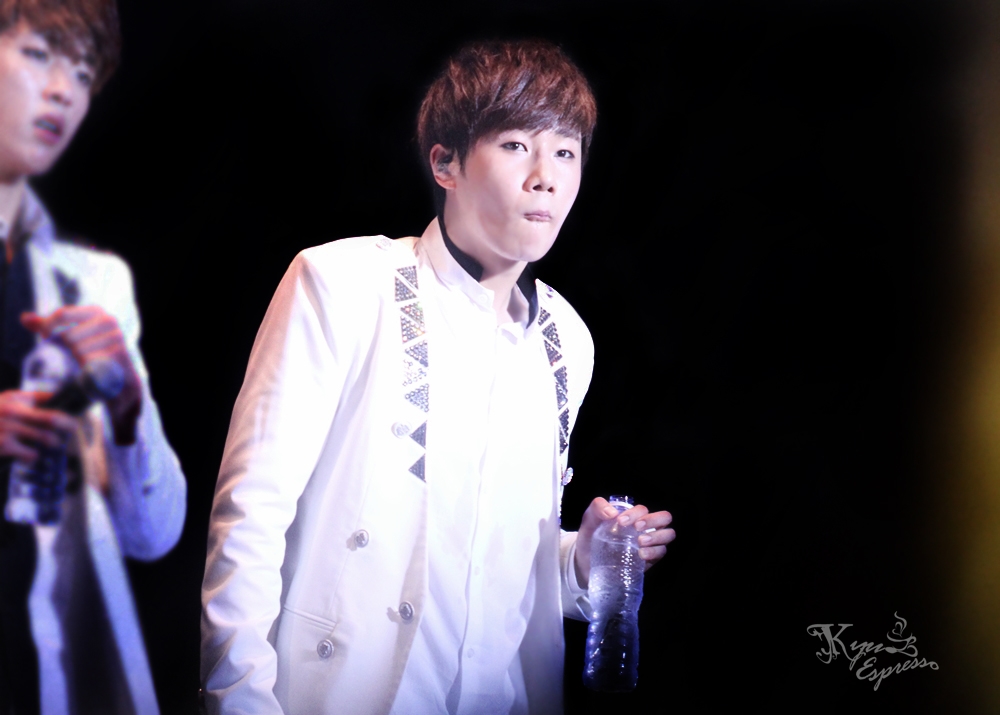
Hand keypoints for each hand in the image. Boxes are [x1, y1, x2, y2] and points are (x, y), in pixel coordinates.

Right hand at [0, 389, 77, 460]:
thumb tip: (56, 395)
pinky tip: (31, 455)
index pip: (49, 399)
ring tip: (53, 444)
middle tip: (72, 429)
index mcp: (16, 399)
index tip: (75, 417)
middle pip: (53, 418)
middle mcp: (14, 412)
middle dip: (68, 425)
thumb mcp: (8, 400)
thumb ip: (31, 398)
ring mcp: (9, 429)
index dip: (65, 410)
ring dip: (53, 443)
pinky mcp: (4, 446)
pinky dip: (34, 456)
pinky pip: (31, 454)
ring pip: (45, 438)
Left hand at [22, 306, 141, 444]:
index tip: (45, 339)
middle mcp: (108, 321)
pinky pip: (90, 363)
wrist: (119, 376)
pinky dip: (87, 370)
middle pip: (68, 336)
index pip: (63, 314)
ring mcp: (116, 337)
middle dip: (66, 350)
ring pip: (78, 351)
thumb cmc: (90, 353)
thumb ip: (47, 327)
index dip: (48, 327)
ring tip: (85, 363)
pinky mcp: (119, 354)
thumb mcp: (69, 337)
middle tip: (73, 356)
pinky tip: (92, 370)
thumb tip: (24, 318)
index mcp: (95, 311)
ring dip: (77, 362)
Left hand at [574, 497, 675, 588]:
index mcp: (632, 516)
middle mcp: (644, 528)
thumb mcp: (589, 519)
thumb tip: (612, 513)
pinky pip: (661, 553)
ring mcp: (649, 544)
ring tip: (640, 542)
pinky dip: (654, 552)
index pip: (643, 510)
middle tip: (637, 528)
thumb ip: (597, 508)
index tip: (621, 521)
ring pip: (668, 535)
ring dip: (657, 537)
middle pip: (664, 518)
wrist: (585, 562)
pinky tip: (641, 555)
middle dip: (653, 521)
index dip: (635, 513)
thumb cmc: (590, 537)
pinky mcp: (649, 560)